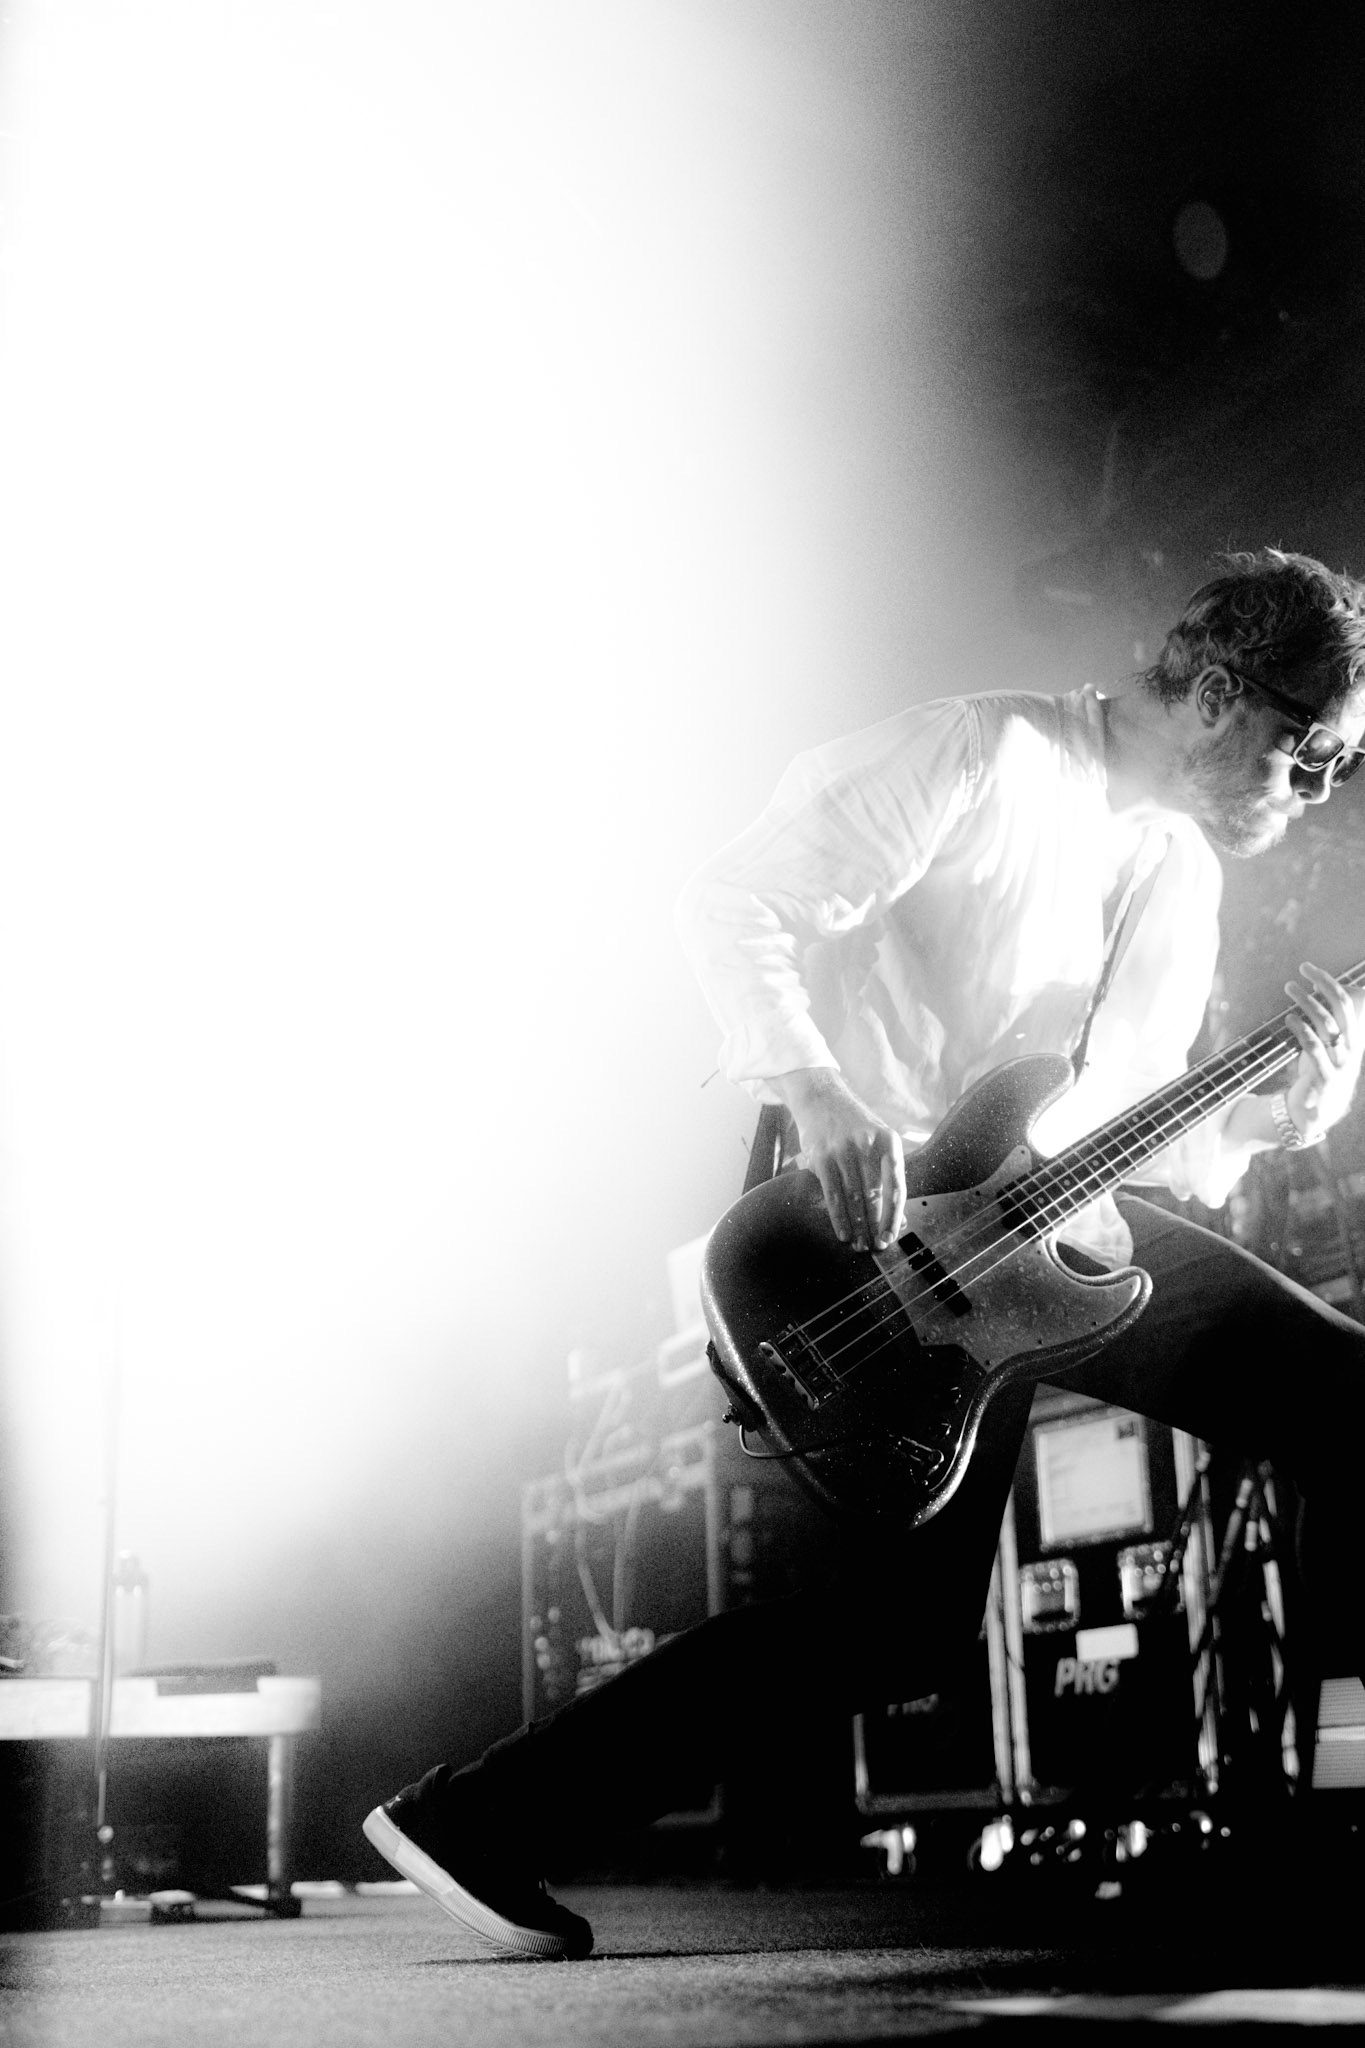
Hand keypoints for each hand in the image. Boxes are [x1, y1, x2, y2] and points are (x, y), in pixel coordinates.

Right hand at [770, 1068, 905, 1251]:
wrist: (822, 1099)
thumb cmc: (854, 1127)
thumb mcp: (877, 1141)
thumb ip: (888, 1175)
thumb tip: (899, 1218)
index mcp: (889, 1142)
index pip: (896, 1186)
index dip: (894, 1216)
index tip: (891, 1237)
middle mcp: (868, 1145)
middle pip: (875, 1195)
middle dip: (875, 1225)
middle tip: (875, 1247)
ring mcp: (843, 1150)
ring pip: (854, 1198)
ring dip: (857, 1226)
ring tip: (859, 1245)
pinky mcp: (821, 1156)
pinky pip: (833, 1194)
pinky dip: (838, 1217)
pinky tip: (843, 1233)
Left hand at [1283, 961, 1364, 1143]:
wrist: (1317, 1114)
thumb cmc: (1318, 1074)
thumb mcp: (1325, 1047)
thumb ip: (1323, 1026)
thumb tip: (1310, 997)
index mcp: (1353, 1038)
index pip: (1346, 1002)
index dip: (1328, 982)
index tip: (1308, 968)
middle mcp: (1350, 1048)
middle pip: (1341, 1007)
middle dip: (1322, 984)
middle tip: (1302, 970)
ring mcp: (1339, 1062)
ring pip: (1326, 1024)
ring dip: (1307, 1001)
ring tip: (1289, 987)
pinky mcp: (1324, 1076)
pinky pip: (1314, 1047)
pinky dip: (1301, 1029)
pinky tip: (1289, 1018)